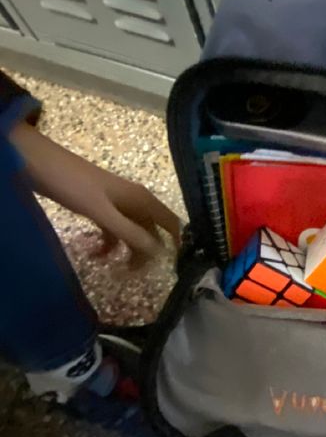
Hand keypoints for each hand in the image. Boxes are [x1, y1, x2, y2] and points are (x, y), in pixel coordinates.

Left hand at [10, 121, 180, 264]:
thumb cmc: (74, 184)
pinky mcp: (100, 207)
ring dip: (126, 250)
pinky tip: (95, 254)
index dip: (176, 241)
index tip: (172, 264)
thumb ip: (130, 233)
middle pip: (150, 231)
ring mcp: (117, 204)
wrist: (39, 164)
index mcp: (141, 198)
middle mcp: (134, 201)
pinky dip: (108, 243)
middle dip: (145, 252)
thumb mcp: (102, 212)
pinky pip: (113, 230)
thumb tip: (158, 253)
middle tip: (133, 272)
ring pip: (131, 232)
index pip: (170, 221)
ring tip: (115, 268)